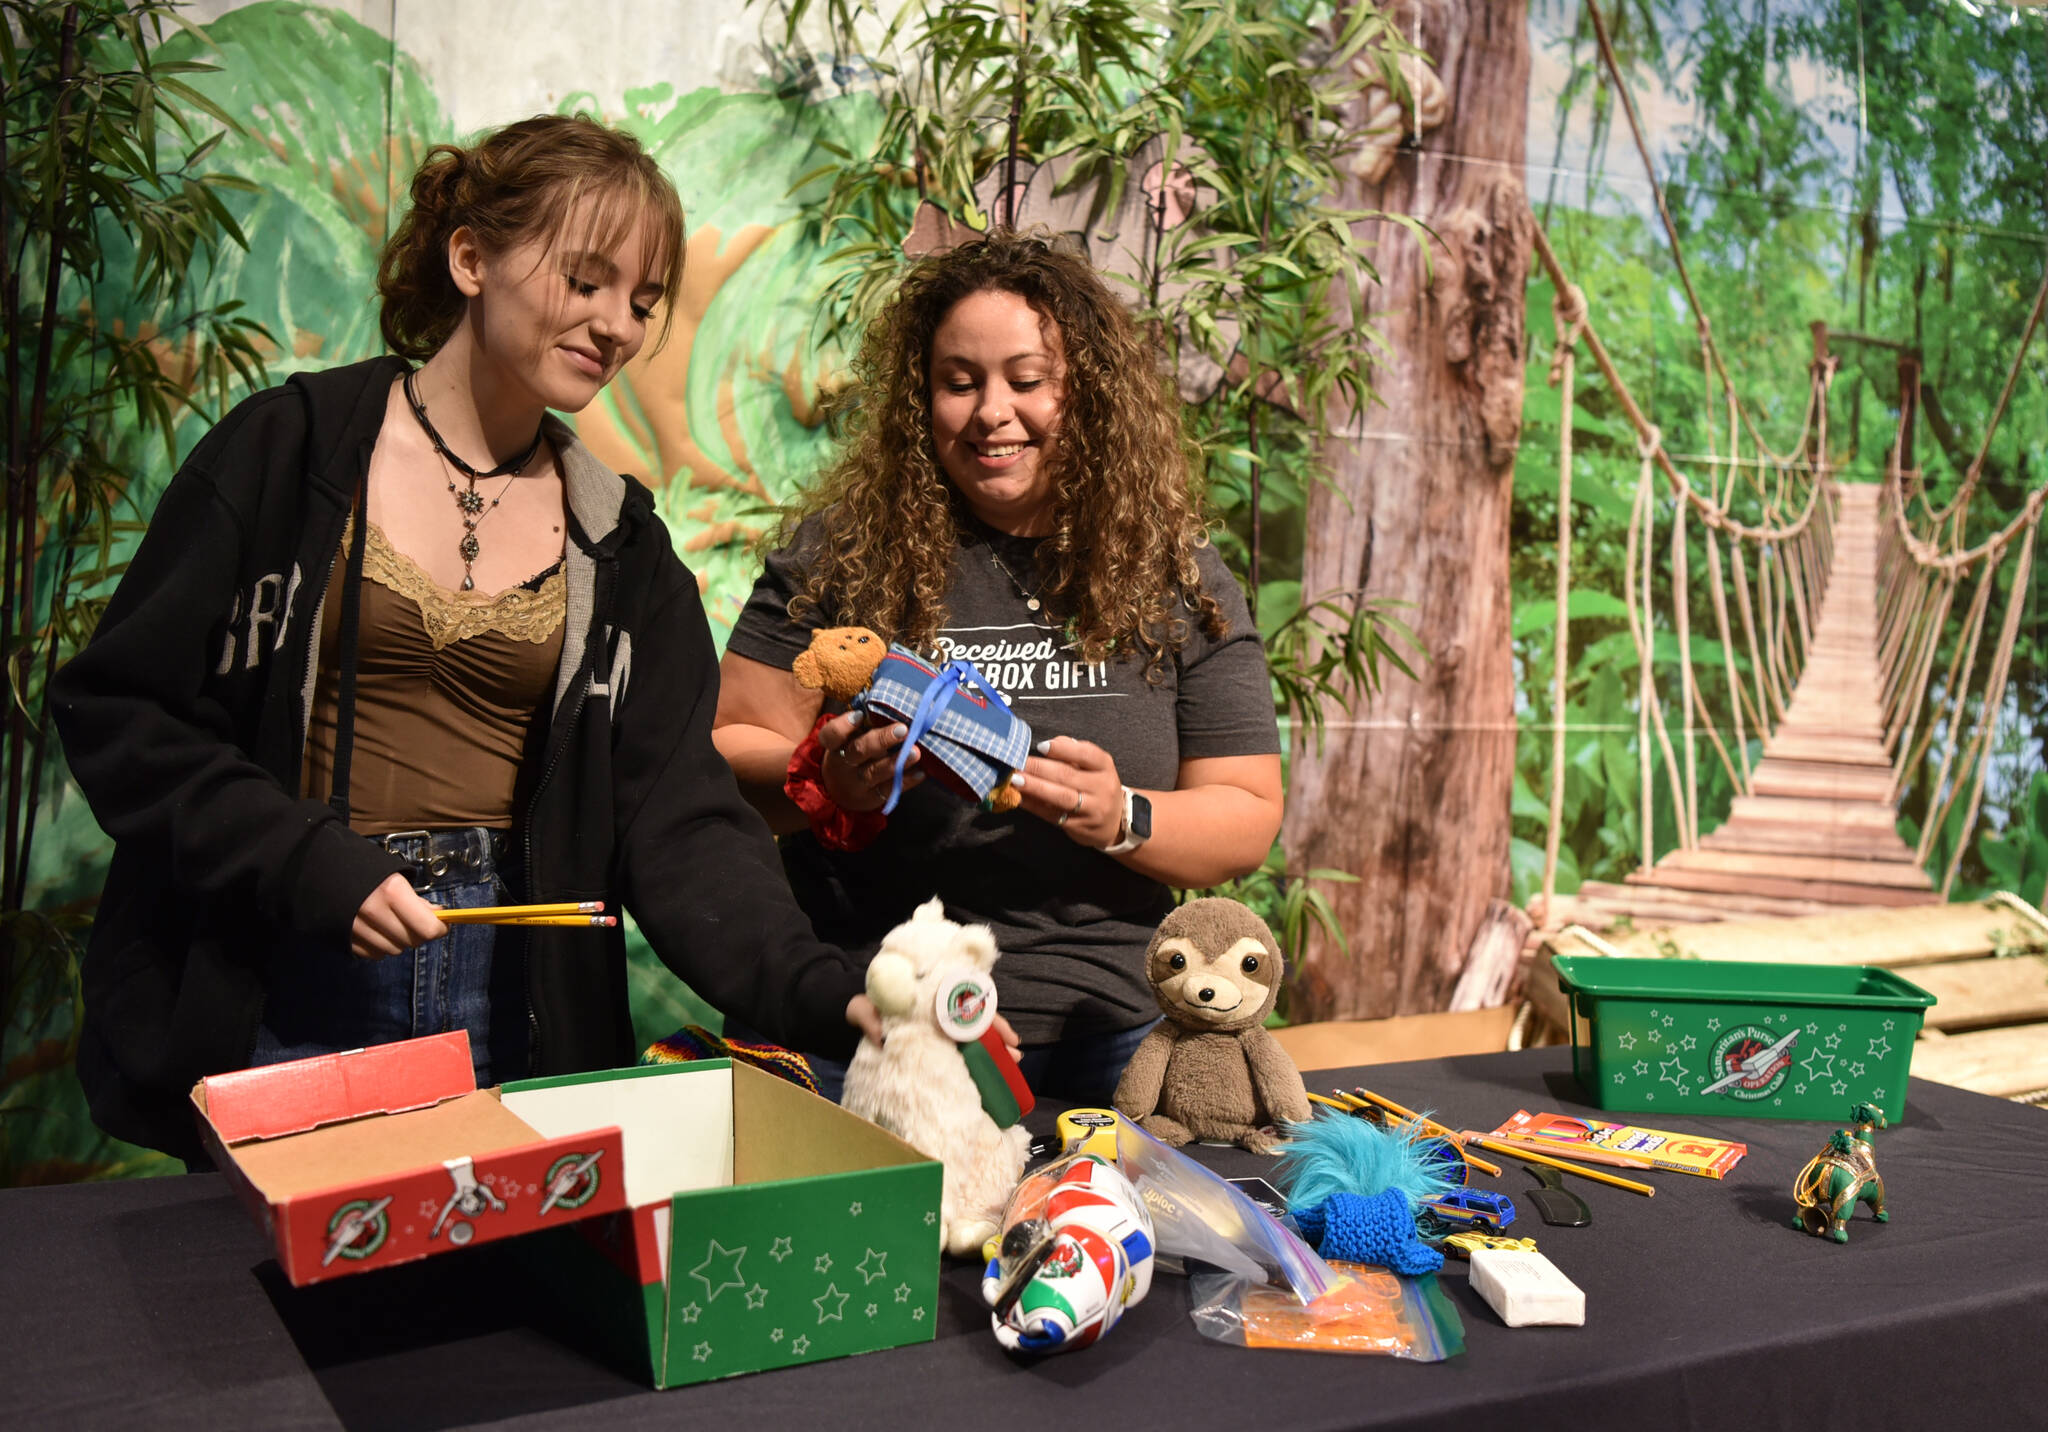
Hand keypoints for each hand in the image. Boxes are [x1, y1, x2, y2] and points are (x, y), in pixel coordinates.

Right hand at [352, 872, 447, 959]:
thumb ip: (414, 898)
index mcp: (391, 892)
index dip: (438, 929)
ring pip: (393, 950)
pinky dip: (380, 946)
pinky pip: (373, 954)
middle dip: (419, 934)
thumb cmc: (359, 866)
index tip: (441, 924)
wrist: (314, 867)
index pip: (427, 928)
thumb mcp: (392, 874)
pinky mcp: (344, 939)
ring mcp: (357, 929)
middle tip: (416, 921)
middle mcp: (375, 913)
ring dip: (399, 941)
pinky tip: (376, 930)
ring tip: (392, 923)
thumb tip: (436, 916)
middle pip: (411, 941)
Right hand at [818, 710, 920, 811]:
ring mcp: (856, 783)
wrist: (837, 792)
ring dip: (896, 761)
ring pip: (874, 772)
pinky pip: (888, 790)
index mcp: (835, 745)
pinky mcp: (871, 798)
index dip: (843, 726)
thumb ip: (865, 724)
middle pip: (858, 750)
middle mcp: (843, 764)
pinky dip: (906, 781)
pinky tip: (920, 772)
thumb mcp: (848, 740)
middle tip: (903, 729)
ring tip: (916, 752)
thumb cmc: (850, 753)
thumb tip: (895, 701)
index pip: (831, 735)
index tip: (859, 715)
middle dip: (881, 740)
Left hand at [846, 998, 1021, 1064]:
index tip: (1005, 1032)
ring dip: (990, 1051)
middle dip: (997, 1036)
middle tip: (1015, 1055)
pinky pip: (954, 1054)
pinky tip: (987, 1078)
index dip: (987, 1016)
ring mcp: (931, 1032)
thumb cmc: (856, 1004)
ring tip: (1010, 1068)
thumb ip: (867, 1018)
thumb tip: (881, 1037)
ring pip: (968, 1038)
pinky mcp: (924, 1048)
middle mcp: (933, 1013)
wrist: (841, 1014)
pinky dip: (972, 1064)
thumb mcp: (859, 1008)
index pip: (963, 1003)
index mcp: (925, 998)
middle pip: (973, 1021)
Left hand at [1017, 735, 1123, 848]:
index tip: (1040, 746)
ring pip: (1061, 797)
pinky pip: (1053, 815)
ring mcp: (1092, 809)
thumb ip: (1073, 751)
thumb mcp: (1094, 766)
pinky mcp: (1079, 827)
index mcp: (1105, 767)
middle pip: (1068, 775)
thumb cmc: (1097, 786)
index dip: (1062, 749)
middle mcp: (1102, 787)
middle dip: (1039, 768)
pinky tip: (1019, 798)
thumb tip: (1048, 745)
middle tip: (1017, 763)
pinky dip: (1034, 806)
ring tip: (1015, 781)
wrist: (1115, 822)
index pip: (1086, 754)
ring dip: (1035, 788)